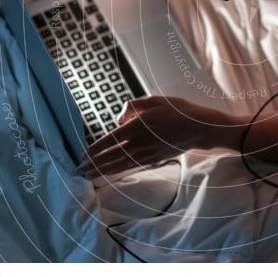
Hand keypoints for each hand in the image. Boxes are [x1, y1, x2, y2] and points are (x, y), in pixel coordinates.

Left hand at [74, 96, 236, 178]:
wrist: (199, 129)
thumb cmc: (178, 111)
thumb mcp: (155, 100)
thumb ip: (133, 106)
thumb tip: (118, 120)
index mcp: (137, 126)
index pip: (109, 140)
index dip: (94, 149)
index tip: (82, 155)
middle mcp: (139, 143)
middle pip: (110, 156)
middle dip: (93, 164)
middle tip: (78, 171)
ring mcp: (146, 153)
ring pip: (119, 165)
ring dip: (102, 171)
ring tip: (88, 176)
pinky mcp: (153, 159)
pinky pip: (131, 167)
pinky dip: (117, 171)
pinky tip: (110, 173)